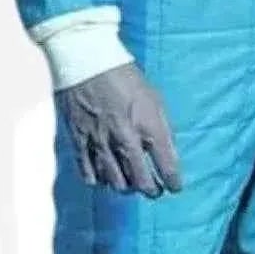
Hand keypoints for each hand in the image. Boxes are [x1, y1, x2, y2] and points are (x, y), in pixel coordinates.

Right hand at [58, 61, 184, 195]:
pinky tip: (106, 176)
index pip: (168, 166)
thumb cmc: (125, 77)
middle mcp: (126, 139)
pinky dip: (100, 181)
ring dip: (127, 188)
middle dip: (152, 191)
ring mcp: (101, 143)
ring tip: (131, 184)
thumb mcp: (154, 99)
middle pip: (142, 182)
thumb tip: (166, 153)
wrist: (86, 62)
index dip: (174, 182)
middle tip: (155, 190)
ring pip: (117, 183)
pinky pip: (90, 175)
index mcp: (148, 126)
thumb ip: (161, 128)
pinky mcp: (79, 142)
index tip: (175, 186)